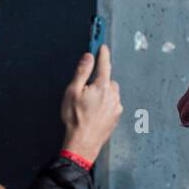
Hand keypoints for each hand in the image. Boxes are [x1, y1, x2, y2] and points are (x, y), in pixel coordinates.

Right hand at [61, 44, 121, 163]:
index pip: (104, 64)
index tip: (102, 46)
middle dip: (99, 80)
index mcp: (102, 86)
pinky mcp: (116, 116)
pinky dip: (105, 103)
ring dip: (102, 92)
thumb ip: (82, 72)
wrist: (82, 143)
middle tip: (85, 89)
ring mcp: (116, 106)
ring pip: (111, 92)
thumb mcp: (72, 92)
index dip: (102, 54)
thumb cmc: (75, 119)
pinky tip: (93, 112)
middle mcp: (113, 95)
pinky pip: (112, 103)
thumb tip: (88, 57)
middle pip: (108, 79)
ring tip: (88, 104)